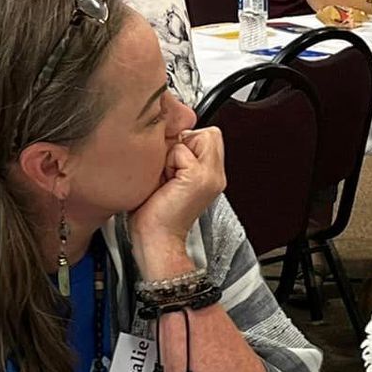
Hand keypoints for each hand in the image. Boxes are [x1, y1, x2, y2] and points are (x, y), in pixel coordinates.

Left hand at [129, 126, 224, 276]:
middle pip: (204, 132)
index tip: (172, 168)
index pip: (207, 134)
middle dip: (180, 146)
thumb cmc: (155, 213)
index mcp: (211, 173)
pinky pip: (180, 150)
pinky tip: (166, 183)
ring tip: (167, 179)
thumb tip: (174, 132)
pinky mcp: (199, 177)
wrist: (157, 239)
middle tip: (170, 174)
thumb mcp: (169, 175)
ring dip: (173, 155)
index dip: (185, 143)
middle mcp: (216, 174)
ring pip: (192, 137)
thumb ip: (178, 152)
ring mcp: (211, 176)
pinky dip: (168, 162)